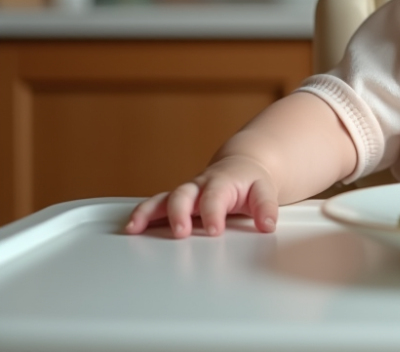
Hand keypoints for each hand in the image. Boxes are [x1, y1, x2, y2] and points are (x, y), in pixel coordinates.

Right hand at [124, 155, 278, 237]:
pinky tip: (131, 228)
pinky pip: (154, 206)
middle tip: (180, 232)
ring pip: (162, 199)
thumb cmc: (250, 181)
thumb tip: (268, 224)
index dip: (213, 213)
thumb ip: (266, 206)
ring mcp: (185, 193)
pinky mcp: (175, 202)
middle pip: (183, 195)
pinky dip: (141, 216)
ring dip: (148, 213)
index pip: (215, 196)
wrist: (240, 167)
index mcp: (222, 182)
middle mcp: (199, 186)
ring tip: (135, 228)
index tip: (214, 230)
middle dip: (179, 213)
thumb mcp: (264, 190)